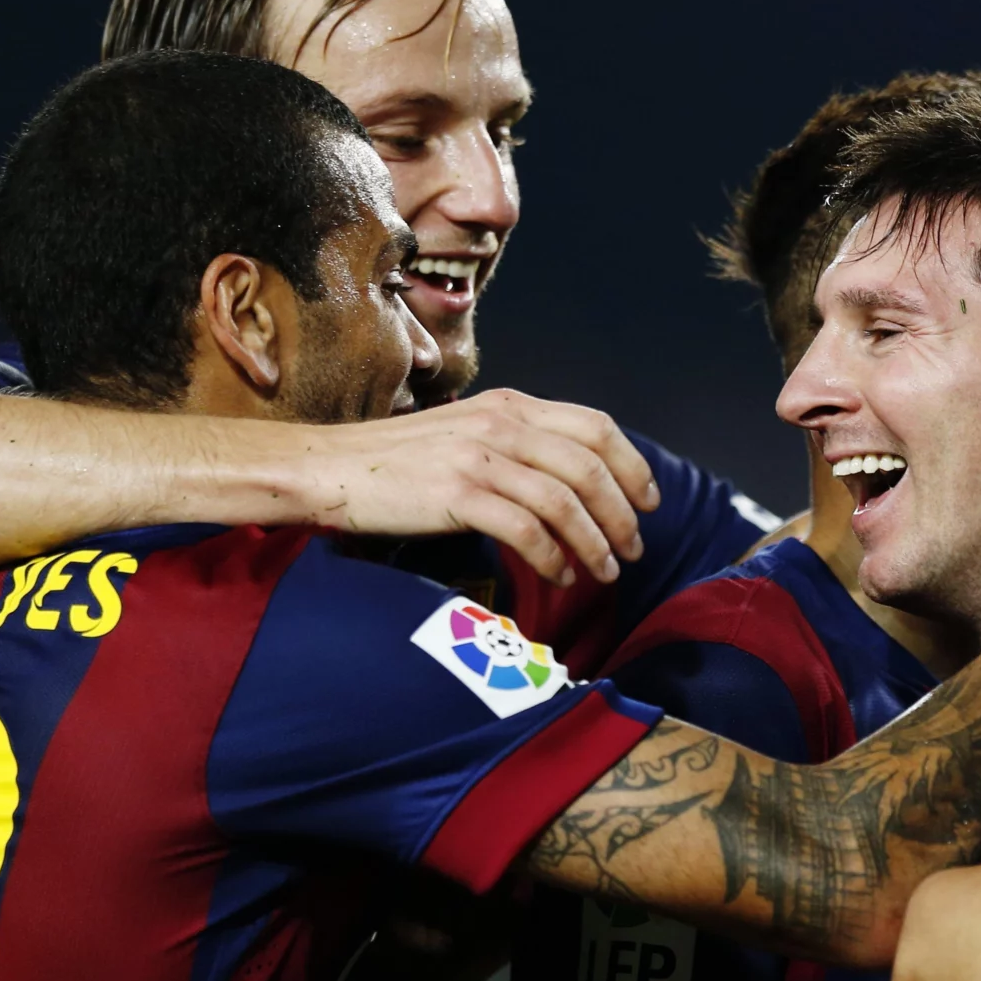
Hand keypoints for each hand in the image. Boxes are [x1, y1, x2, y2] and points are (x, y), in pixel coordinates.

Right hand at [297, 389, 658, 587]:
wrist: (331, 467)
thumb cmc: (401, 461)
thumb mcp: (468, 433)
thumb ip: (518, 445)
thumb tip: (574, 483)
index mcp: (511, 405)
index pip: (595, 427)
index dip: (633, 466)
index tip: (649, 501)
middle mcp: (501, 423)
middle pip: (590, 468)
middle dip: (623, 514)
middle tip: (634, 549)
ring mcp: (479, 457)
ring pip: (564, 502)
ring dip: (595, 544)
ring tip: (605, 572)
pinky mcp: (456, 493)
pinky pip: (526, 530)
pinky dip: (553, 558)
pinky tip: (559, 576)